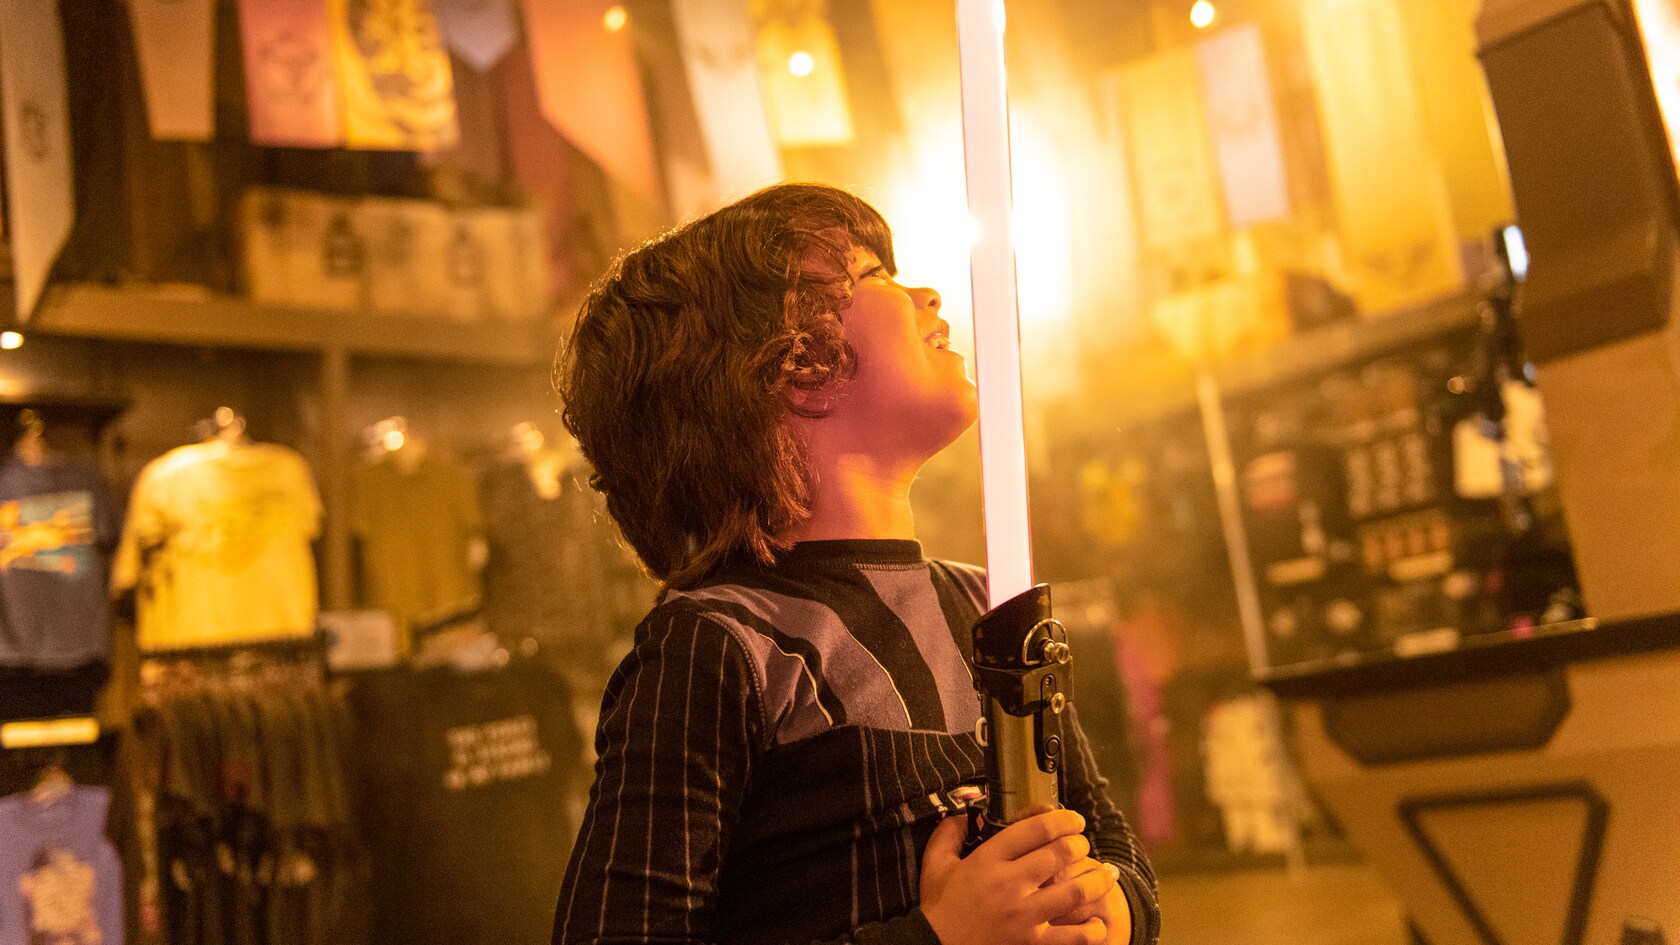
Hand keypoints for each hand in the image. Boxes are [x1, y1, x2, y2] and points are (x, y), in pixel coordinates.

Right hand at [919, 810, 1116, 944]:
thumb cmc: (939, 908)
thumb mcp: (935, 864)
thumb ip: (949, 832)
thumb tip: (967, 812)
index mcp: (988, 860)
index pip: (1036, 829)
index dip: (1062, 818)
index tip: (1073, 819)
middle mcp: (1009, 885)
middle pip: (1060, 853)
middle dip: (1079, 844)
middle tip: (1083, 844)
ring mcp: (1024, 916)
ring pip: (1075, 891)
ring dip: (1097, 879)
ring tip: (1105, 874)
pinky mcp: (1033, 944)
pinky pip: (1074, 937)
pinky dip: (1092, 929)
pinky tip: (1097, 922)